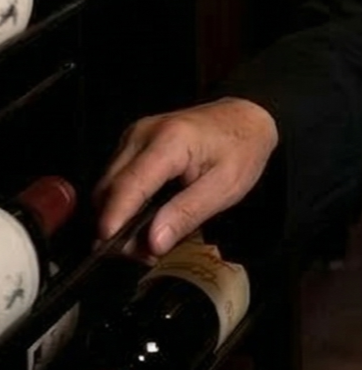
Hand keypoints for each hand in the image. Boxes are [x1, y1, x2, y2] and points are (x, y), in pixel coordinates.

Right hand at [94, 97, 279, 258]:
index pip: (129, 185)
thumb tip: (153, 242)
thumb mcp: (225, 187)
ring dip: (118, 215)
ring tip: (147, 240)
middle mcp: (143, 134)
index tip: (106, 245)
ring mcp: (134, 136)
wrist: (246, 116)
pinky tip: (145, 217)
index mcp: (169, 141)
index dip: (114, 217)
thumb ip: (187, 214)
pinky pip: (116, 178)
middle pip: (109, 188)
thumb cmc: (241, 147)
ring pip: (107, 184)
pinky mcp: (132, 142)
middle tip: (142, 253)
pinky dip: (124, 202)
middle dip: (116, 224)